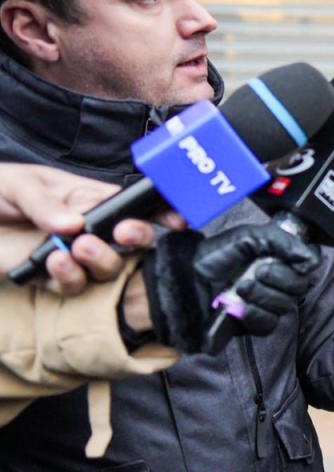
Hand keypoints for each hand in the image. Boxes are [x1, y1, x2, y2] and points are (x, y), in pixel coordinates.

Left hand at [0, 163, 180, 294]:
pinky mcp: (52, 279)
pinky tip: (51, 262)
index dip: (160, 212)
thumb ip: (45, 202)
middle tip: (122, 233)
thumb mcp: (20, 184)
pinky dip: (68, 277)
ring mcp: (74, 256)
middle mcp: (90, 228)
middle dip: (137, 238)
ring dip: (100, 260)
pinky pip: (74, 287)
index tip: (175, 219)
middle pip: (132, 241)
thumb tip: (74, 223)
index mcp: (90, 198)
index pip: (134, 204)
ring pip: (108, 268)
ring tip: (76, 247)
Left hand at [140, 224, 319, 351]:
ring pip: (286, 305)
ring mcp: (266, 303)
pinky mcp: (254, 324)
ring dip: (264, 295)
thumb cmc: (212, 258)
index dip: (305, 263)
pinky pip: (270, 324)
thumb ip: (281, 241)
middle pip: (301, 285)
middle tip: (256, 271)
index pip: (310, 262)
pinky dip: (257, 314)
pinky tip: (241, 307)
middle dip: (280, 278)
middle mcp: (276, 280)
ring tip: (240, 287)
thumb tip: (309, 257)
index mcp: (278, 257)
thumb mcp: (247, 237)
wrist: (185, 283)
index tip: (292, 260)